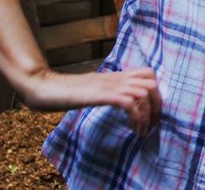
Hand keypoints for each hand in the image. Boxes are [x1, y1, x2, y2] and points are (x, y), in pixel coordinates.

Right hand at [20, 67, 161, 135]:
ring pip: (145, 92)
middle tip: (151, 124)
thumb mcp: (94, 88)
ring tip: (142, 130)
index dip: (156, 91)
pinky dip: (136, 118)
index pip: (148, 73)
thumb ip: (109, 90)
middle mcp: (116, 78)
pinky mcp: (102, 95)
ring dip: (148, 114)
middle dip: (158, 106)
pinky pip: (129, 103)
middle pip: (152, 83)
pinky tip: (132, 129)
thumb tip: (122, 100)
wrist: (47, 87)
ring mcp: (109, 85)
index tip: (152, 110)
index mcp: (115, 76)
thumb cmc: (68, 91)